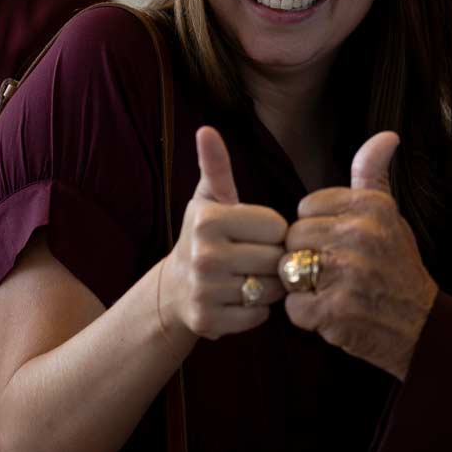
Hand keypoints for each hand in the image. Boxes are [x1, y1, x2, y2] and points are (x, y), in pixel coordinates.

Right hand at [159, 126, 287, 339]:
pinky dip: (256, 311)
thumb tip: (206, 129)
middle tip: (252, 259)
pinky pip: (259, 317)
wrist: (174, 289)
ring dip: (268, 287)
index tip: (253, 234)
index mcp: (209, 219)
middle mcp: (204, 254)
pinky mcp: (208, 322)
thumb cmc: (204, 237)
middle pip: (276, 259)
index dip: (272, 232)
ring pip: (271, 290)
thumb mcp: (209, 199)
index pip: (276, 226)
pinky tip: (238, 300)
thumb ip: (216, 166)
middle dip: (272, 261)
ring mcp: (205, 291)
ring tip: (248, 278)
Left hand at [281, 132, 437, 379]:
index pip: (305, 207)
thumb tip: (387, 135)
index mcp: (370, 206)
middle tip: (337, 273)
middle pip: (293, 238)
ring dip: (303, 287)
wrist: (421, 326)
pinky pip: (293, 306)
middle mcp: (360, 233)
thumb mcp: (390, 214)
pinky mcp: (336, 309)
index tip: (340, 245)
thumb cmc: (397, 267)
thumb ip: (374, 174)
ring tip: (333, 291)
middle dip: (306, 258)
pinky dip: (307, 316)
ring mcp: (348, 272)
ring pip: (288, 270)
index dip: (316, 229)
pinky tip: (332, 313)